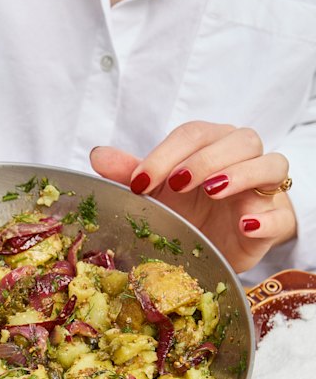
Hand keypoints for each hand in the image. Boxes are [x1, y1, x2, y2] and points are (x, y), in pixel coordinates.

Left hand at [90, 121, 296, 272]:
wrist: (218, 245)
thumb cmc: (189, 210)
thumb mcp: (157, 192)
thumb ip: (131, 172)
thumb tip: (97, 155)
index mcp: (211, 145)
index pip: (195, 134)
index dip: (167, 153)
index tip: (139, 182)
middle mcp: (243, 158)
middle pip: (238, 140)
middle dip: (205, 159)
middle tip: (176, 184)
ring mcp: (264, 189)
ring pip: (270, 164)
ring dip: (241, 174)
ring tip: (212, 191)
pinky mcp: (276, 220)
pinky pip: (282, 214)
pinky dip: (267, 217)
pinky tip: (246, 224)